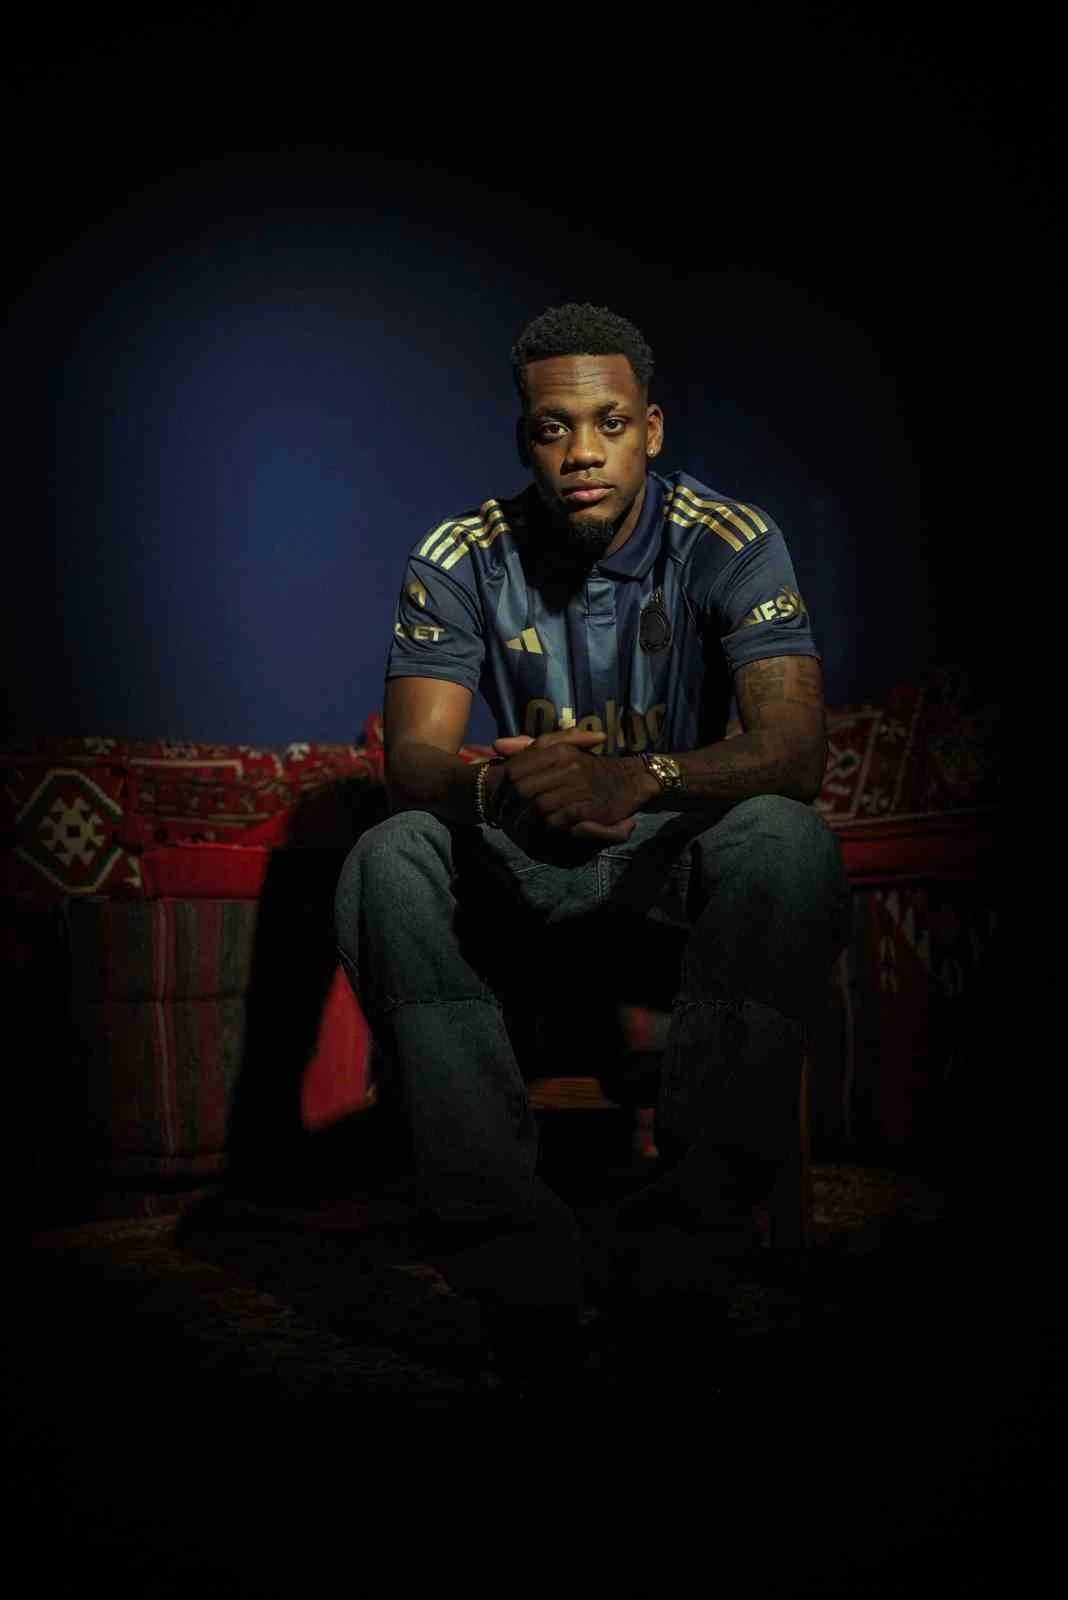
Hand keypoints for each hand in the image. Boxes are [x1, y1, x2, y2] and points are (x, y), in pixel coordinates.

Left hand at [491, 731, 642, 840]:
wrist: (627, 781)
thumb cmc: (588, 766)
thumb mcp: (560, 749)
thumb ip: (527, 746)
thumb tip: (496, 745)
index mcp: (557, 750)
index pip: (515, 770)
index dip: (503, 787)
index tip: (500, 798)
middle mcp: (567, 765)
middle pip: (523, 789)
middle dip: (512, 805)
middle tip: (505, 816)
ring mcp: (578, 786)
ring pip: (538, 806)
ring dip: (528, 817)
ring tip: (522, 824)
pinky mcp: (587, 807)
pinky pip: (557, 819)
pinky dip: (547, 826)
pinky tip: (545, 827)